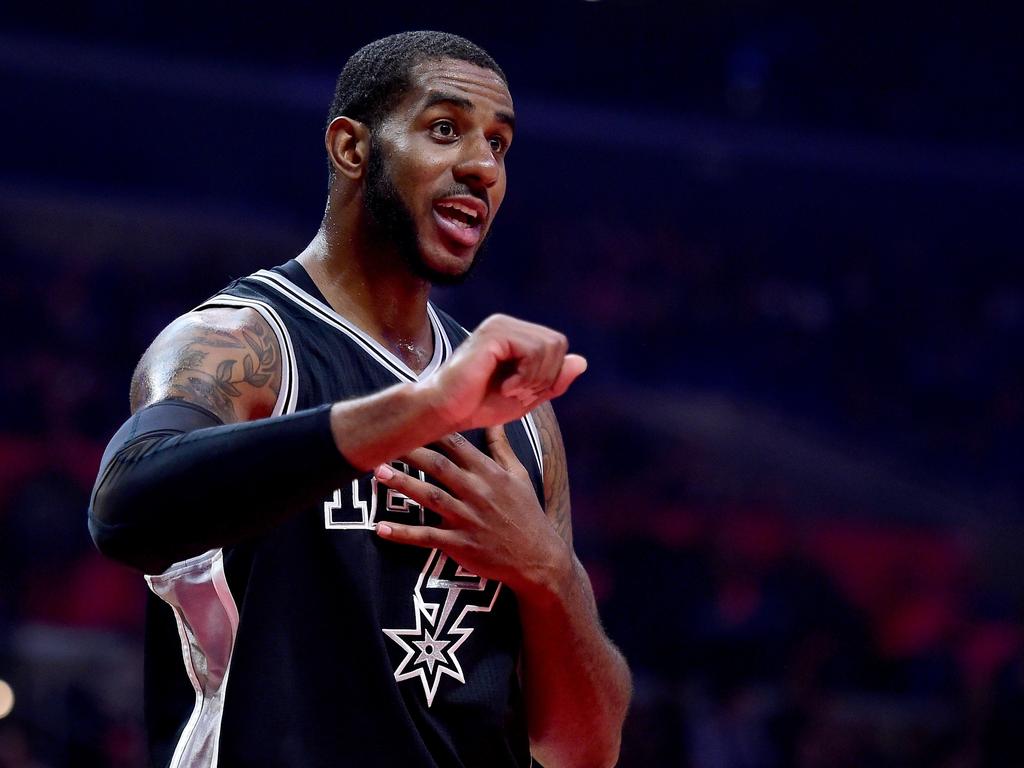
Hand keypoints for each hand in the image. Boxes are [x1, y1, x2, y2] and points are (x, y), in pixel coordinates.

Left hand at [373, 425, 569, 598]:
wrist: (538, 558)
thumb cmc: (526, 513)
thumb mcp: (519, 476)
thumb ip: (501, 448)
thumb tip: (494, 419)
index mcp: (489, 474)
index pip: (457, 445)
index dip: (433, 431)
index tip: (411, 419)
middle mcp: (476, 492)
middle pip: (438, 467)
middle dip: (411, 452)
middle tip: (383, 441)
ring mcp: (467, 519)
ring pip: (429, 497)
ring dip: (403, 484)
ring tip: (378, 473)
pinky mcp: (459, 544)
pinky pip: (426, 537)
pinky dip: (403, 533)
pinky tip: (380, 528)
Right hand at [421, 314, 586, 431]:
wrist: (445, 412)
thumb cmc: (478, 405)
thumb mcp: (527, 396)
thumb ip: (553, 380)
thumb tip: (582, 361)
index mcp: (514, 335)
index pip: (557, 346)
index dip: (551, 375)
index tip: (526, 393)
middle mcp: (507, 324)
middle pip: (558, 343)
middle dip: (546, 376)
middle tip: (520, 393)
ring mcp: (499, 326)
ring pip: (549, 346)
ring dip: (536, 378)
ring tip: (511, 391)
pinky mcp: (494, 334)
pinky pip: (533, 350)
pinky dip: (526, 376)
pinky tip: (505, 387)